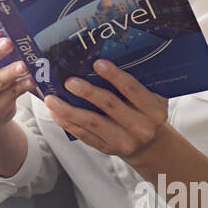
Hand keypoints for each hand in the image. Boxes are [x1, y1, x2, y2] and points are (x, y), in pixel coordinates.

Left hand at [43, 59, 167, 157]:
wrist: (149, 144)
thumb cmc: (144, 112)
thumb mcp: (151, 98)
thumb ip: (134, 83)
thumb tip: (102, 59)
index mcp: (154, 109)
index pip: (133, 89)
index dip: (115, 76)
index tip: (97, 63)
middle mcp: (141, 127)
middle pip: (110, 105)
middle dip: (87, 92)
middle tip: (69, 81)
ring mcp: (124, 141)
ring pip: (93, 123)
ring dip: (70, 110)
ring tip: (52, 99)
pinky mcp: (108, 149)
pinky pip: (85, 135)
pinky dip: (69, 124)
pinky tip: (56, 113)